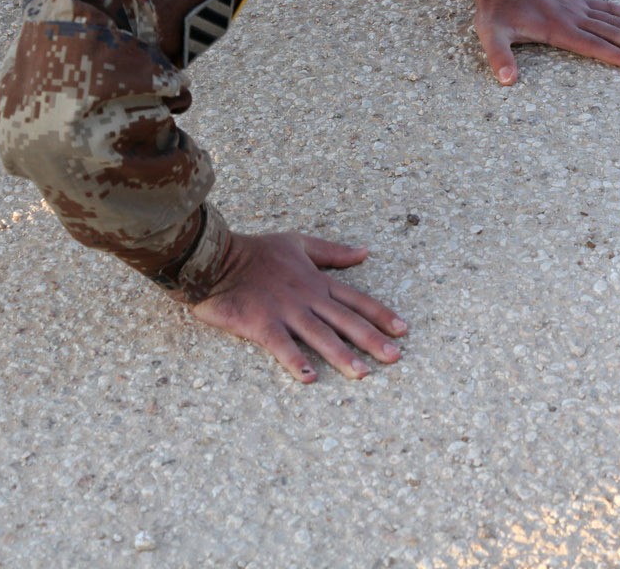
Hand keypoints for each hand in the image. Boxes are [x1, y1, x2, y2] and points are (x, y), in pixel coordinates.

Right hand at [183, 232, 406, 382]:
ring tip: (362, 374)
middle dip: (372, 340)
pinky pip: (282, 345)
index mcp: (317, 281)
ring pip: (320, 336)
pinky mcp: (262, 324)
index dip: (381, 315)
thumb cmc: (256, 251)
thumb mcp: (298, 243)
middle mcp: (307, 298)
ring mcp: (286, 312)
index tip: (402, 330)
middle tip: (394, 358)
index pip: (357, 300)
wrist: (217, 258)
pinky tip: (310, 377)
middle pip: (346, 321)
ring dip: (342, 355)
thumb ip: (332, 251)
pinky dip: (296, 361)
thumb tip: (364, 252)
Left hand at [467, 0, 619, 84]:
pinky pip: (610, 7)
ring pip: (617, 20)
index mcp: (557, 28)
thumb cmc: (496, 13)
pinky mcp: (580, 3)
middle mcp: (574, 17)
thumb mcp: (491, 35)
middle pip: (613, 33)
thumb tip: (507, 80)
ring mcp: (579, 8)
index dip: (616, 55)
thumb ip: (500, 57)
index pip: (593, 45)